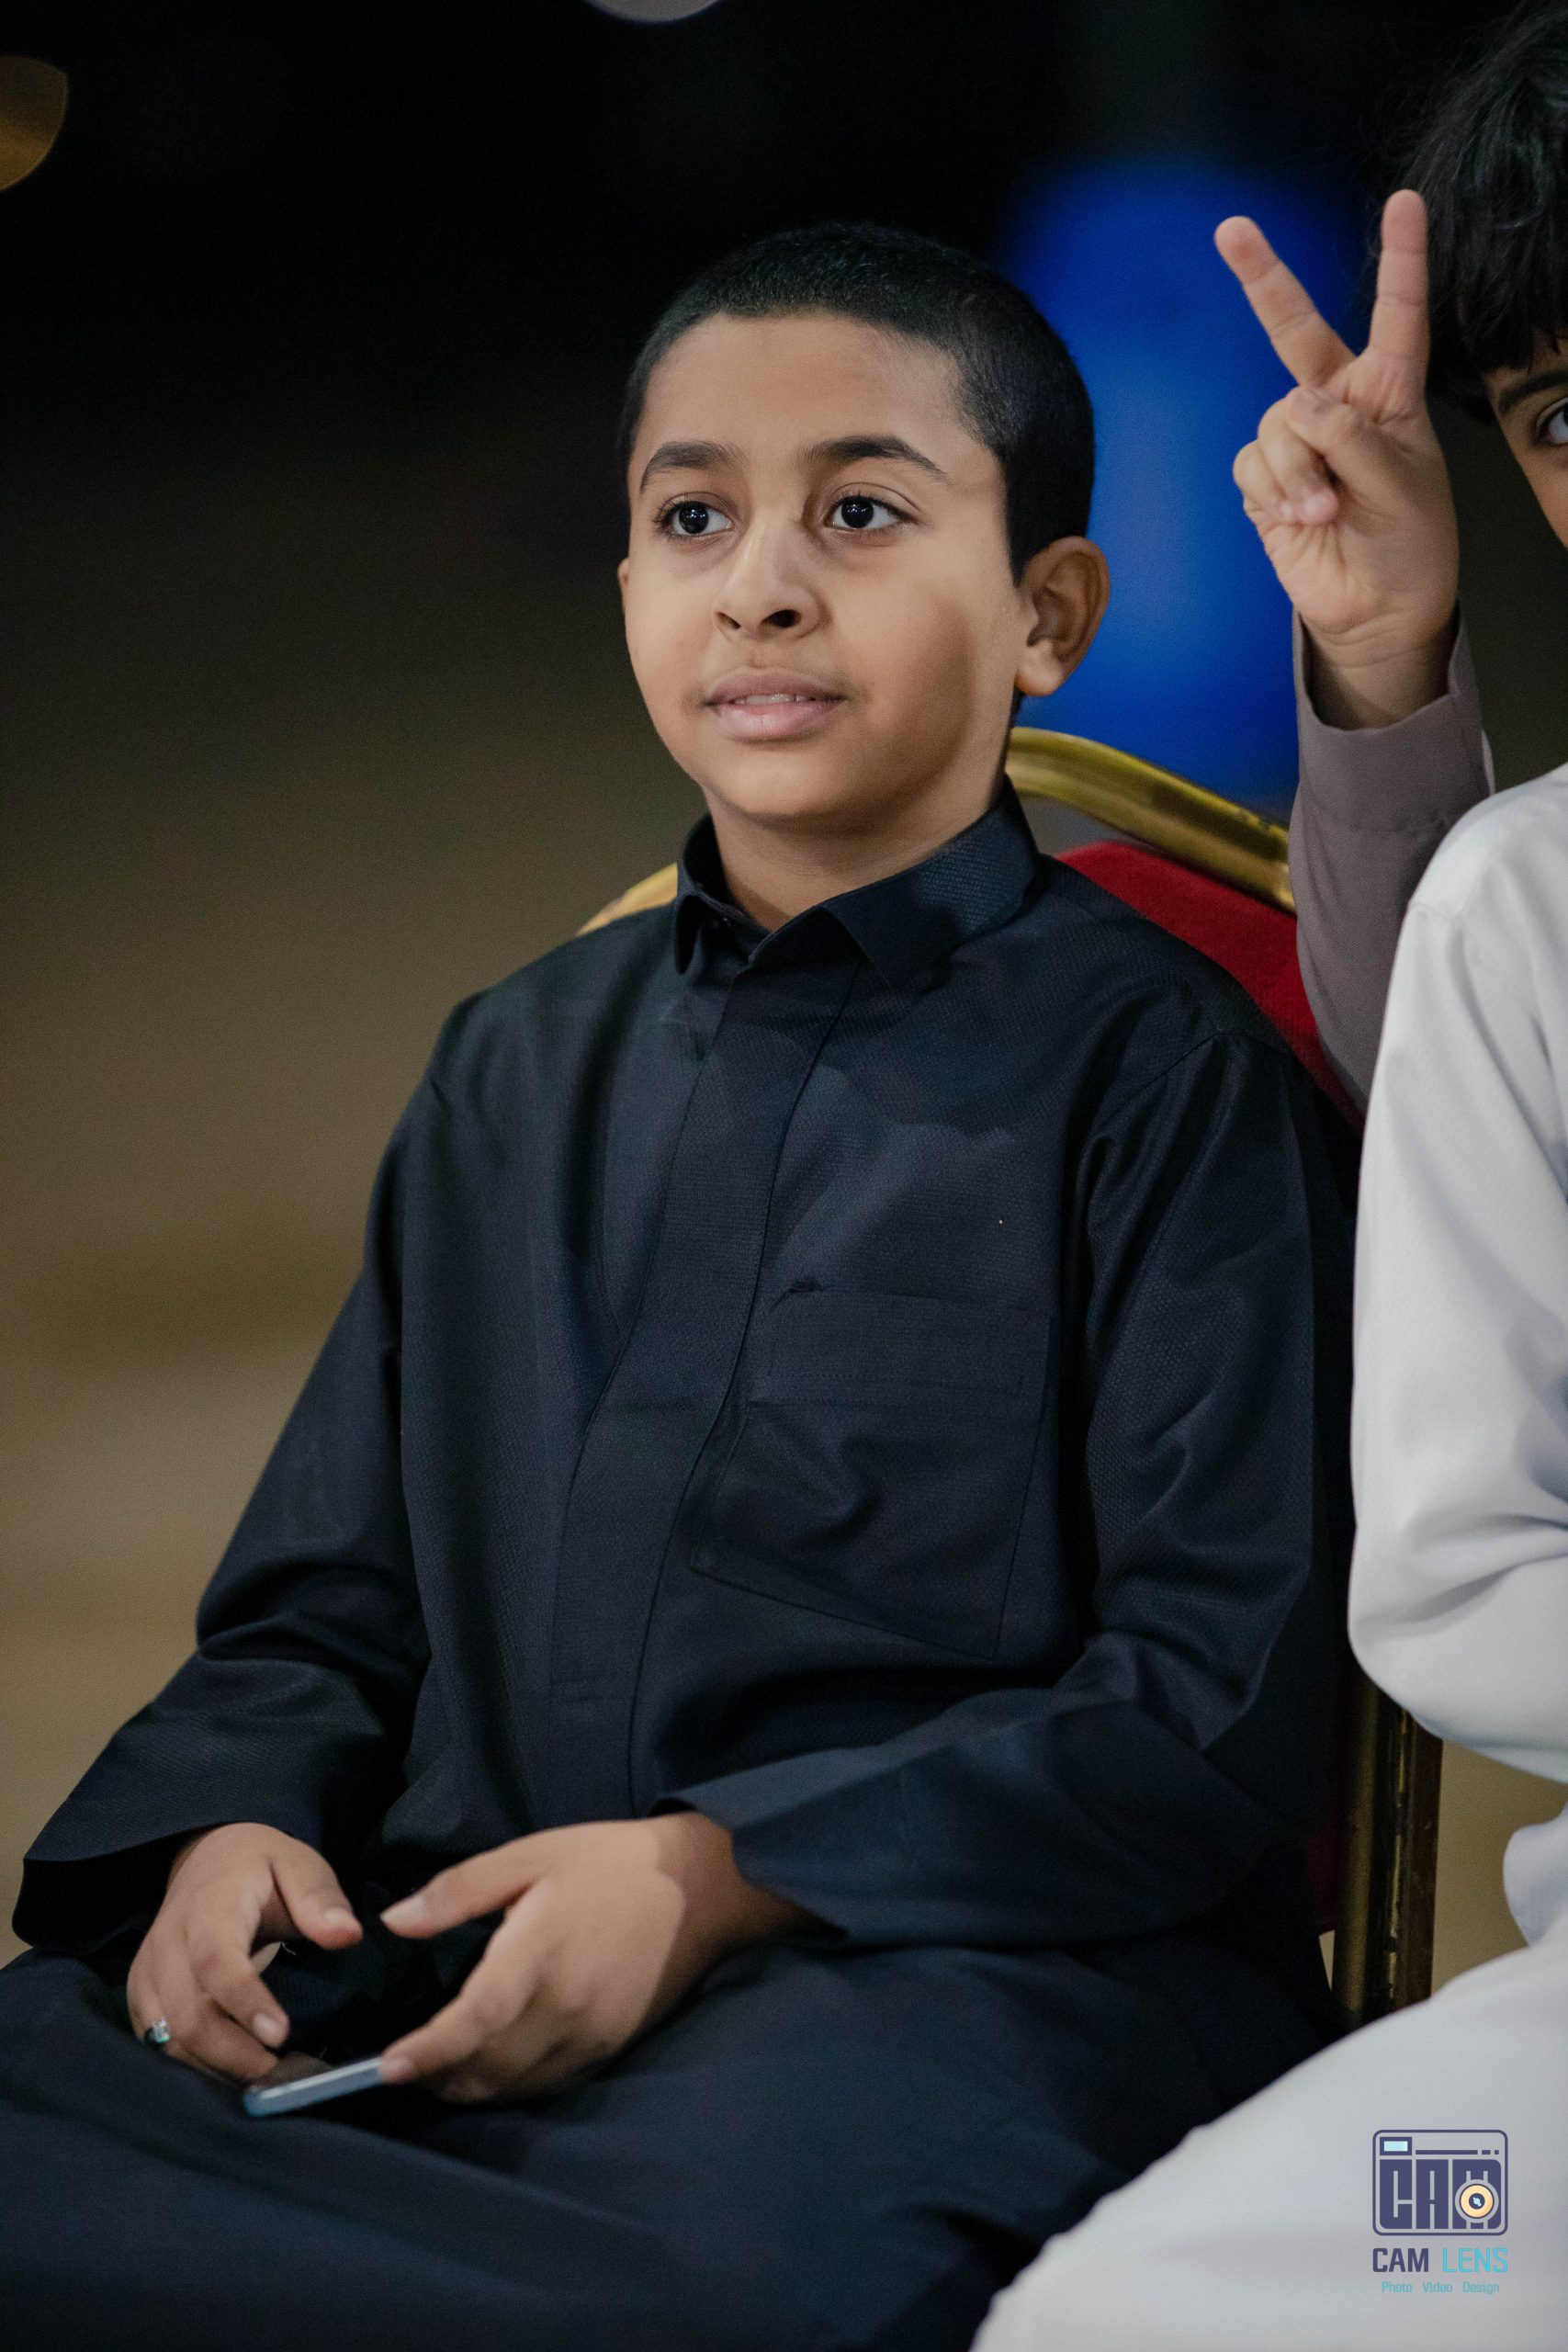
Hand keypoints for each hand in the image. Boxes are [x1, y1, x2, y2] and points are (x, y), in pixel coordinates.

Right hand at [125, 1823, 362, 2081]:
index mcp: (208, 1907)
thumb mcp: (298, 1864)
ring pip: (168, 2039)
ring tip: (266, 2080)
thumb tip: (348, 1934)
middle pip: (187, 2015)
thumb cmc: (260, 1867)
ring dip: (215, 2069)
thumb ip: (320, 1899)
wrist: (207, 1859)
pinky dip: (195, 2068)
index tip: (281, 2034)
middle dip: (233, 2055)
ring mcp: (148, 1973)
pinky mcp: (141, 1997)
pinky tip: (234, 2075)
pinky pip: (158, 2044)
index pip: (216, 1961)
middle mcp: (167, 1943)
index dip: (245, 2002)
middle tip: (282, 2074)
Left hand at [376, 1812, 812, 2102]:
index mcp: (539, 1956)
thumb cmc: (609, 1862)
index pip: (471, 2023)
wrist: (701, 1887)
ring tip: (438, 2074)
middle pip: (486, 2069)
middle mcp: (565, 2008)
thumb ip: (458, 1891)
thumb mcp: (530, 1855)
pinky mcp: (611, 2047)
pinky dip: (512, 2088)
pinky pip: (550, 2085)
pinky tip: (494, 2072)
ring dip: (471, 2089)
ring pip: (516, 2087)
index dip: (426, 2053)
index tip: (386, 2066)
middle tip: (401, 2068)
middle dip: (437, 2078)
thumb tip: (396, 1921)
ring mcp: (591, 2035)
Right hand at [1216, 189, 1459, 725]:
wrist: (1376, 612)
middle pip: (1296, 332)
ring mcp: (1296, 442)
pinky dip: (1275, 490)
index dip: (1400, 260)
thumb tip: (1299, 409)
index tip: (1403, 203)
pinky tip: (1299, 516)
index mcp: (1390, 394)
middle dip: (1263, 280)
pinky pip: (1251, 463)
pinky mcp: (1265, 481)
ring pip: (1274, 423)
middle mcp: (1338, 405)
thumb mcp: (1402, 486)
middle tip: (1231, 230)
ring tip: (1324, 510)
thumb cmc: (1408, 545)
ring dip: (1296, 470)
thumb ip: (1354, 440)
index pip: (1396, 317)